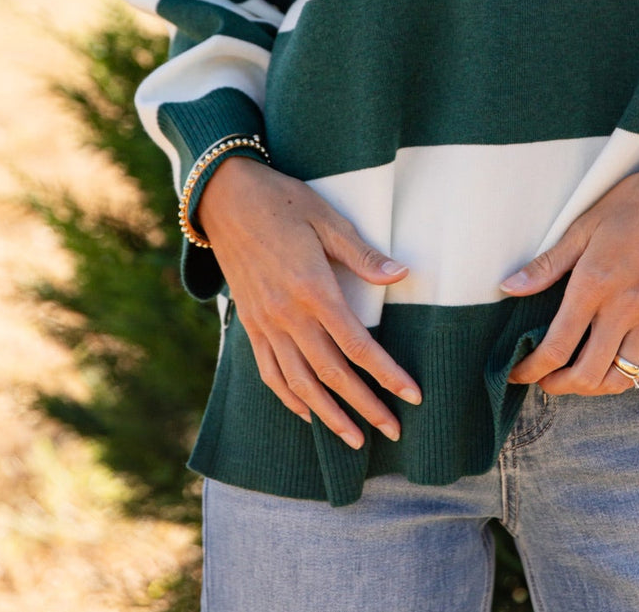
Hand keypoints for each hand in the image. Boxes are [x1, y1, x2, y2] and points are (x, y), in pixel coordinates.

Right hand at [197, 156, 421, 448]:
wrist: (226, 198)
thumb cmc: (284, 201)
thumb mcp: (328, 220)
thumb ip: (363, 254)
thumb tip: (401, 275)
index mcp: (313, 290)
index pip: (358, 346)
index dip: (387, 375)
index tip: (412, 395)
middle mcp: (288, 316)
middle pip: (332, 375)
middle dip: (365, 407)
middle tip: (394, 431)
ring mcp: (265, 324)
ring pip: (300, 384)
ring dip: (329, 415)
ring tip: (355, 440)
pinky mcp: (250, 325)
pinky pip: (269, 373)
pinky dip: (289, 399)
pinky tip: (307, 414)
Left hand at [502, 166, 638, 395]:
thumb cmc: (635, 205)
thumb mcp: (584, 225)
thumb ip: (548, 264)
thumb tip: (509, 287)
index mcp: (594, 285)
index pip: (557, 347)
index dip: (532, 369)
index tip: (518, 372)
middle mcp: (624, 310)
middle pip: (586, 375)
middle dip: (558, 386)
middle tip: (544, 380)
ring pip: (619, 378)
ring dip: (592, 387)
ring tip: (576, 377)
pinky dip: (627, 378)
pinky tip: (612, 367)